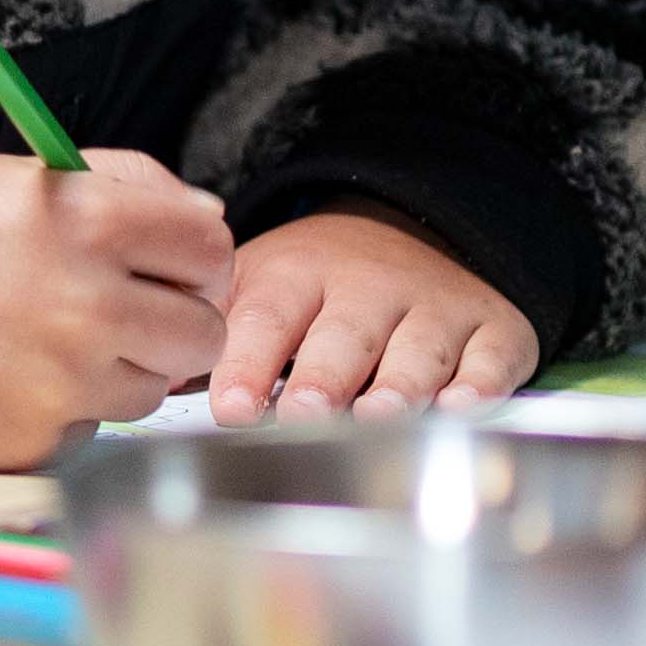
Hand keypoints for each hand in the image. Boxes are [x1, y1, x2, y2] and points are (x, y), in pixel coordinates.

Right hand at [0, 150, 234, 467]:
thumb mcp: (33, 175)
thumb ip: (133, 184)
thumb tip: (210, 218)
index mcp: (92, 224)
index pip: (212, 250)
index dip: (199, 259)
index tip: (176, 267)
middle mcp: (90, 307)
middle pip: (203, 334)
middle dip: (176, 321)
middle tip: (130, 312)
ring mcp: (64, 383)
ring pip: (151, 390)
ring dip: (121, 369)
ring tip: (58, 342)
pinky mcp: (36, 439)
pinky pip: (92, 431)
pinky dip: (67, 411)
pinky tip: (20, 379)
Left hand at [210, 211, 538, 424]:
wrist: (412, 229)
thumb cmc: (317, 286)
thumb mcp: (258, 287)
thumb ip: (214, 336)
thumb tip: (152, 381)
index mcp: (297, 276)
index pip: (267, 318)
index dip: (249, 363)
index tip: (231, 406)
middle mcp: (368, 290)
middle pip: (344, 336)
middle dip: (324, 377)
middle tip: (305, 412)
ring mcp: (434, 309)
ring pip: (417, 350)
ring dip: (397, 386)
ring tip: (377, 416)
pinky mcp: (493, 330)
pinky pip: (490, 358)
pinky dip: (479, 384)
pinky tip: (460, 406)